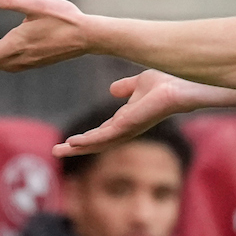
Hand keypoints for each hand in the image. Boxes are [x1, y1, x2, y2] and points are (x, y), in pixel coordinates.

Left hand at [0, 0, 95, 73]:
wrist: (88, 36)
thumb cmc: (63, 18)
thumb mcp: (35, 4)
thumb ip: (10, 1)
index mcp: (16, 44)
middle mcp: (21, 58)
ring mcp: (31, 62)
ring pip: (3, 67)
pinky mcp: (39, 62)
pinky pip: (14, 66)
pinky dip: (2, 64)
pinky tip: (3, 58)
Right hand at [51, 70, 204, 156]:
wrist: (180, 86)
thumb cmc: (166, 84)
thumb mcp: (139, 84)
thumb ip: (125, 88)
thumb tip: (112, 90)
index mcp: (126, 121)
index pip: (100, 133)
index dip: (84, 138)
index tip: (68, 141)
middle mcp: (125, 129)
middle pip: (96, 142)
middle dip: (75, 148)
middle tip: (55, 151)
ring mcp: (126, 130)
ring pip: (97, 143)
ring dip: (77, 148)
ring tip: (57, 151)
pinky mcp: (128, 127)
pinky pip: (104, 136)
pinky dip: (88, 141)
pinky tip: (74, 143)